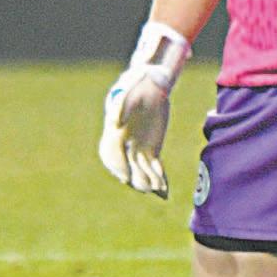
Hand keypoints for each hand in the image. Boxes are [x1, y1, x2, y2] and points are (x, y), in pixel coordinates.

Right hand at [98, 69, 171, 197]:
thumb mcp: (128, 93)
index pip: (112, 153)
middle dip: (136, 178)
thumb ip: (121, 107)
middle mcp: (124, 144)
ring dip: (149, 180)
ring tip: (158, 190)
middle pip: (127, 166)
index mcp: (113, 132)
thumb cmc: (136, 87)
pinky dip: (159, 176)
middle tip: (145, 188)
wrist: (149, 86)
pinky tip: (164, 188)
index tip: (125, 177)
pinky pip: (153, 166)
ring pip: (141, 169)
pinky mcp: (151, 149)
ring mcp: (137, 148)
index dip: (118, 166)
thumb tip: (116, 123)